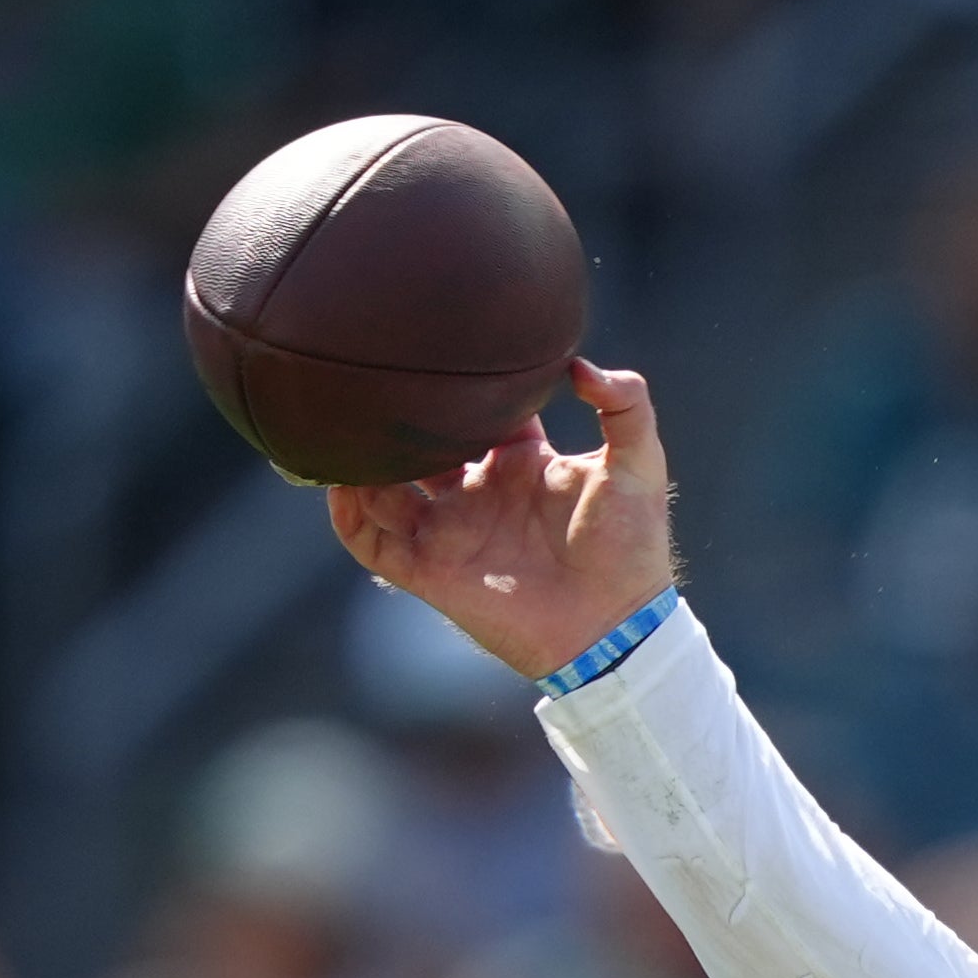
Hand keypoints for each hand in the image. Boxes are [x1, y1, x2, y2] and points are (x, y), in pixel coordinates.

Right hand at [325, 360, 677, 680]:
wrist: (616, 627)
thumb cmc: (631, 547)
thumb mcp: (640, 464)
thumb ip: (625, 404)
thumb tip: (580, 364)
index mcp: (519, 463)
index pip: (473, 413)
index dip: (453, 386)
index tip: (432, 350)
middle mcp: (476, 493)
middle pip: (417, 446)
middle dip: (393, 418)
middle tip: (368, 378)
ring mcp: (450, 532)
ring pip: (382, 488)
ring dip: (360, 461)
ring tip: (338, 423)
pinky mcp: (431, 573)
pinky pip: (371, 540)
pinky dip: (347, 513)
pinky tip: (337, 481)